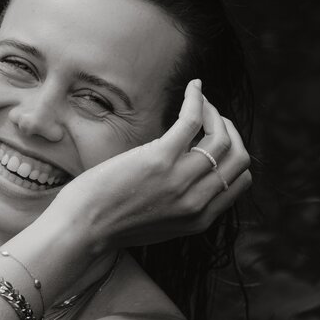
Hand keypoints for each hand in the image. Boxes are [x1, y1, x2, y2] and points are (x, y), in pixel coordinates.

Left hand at [47, 79, 251, 251]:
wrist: (81, 230)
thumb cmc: (107, 225)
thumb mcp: (156, 225)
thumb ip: (178, 208)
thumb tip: (186, 181)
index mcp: (199, 220)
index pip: (238, 181)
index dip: (232, 156)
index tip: (214, 140)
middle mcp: (196, 202)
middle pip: (238, 158)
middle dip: (230, 131)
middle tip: (212, 117)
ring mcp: (180, 180)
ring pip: (221, 137)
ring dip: (214, 113)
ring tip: (199, 102)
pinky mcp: (160, 159)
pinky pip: (193, 120)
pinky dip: (197, 100)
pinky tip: (194, 88)